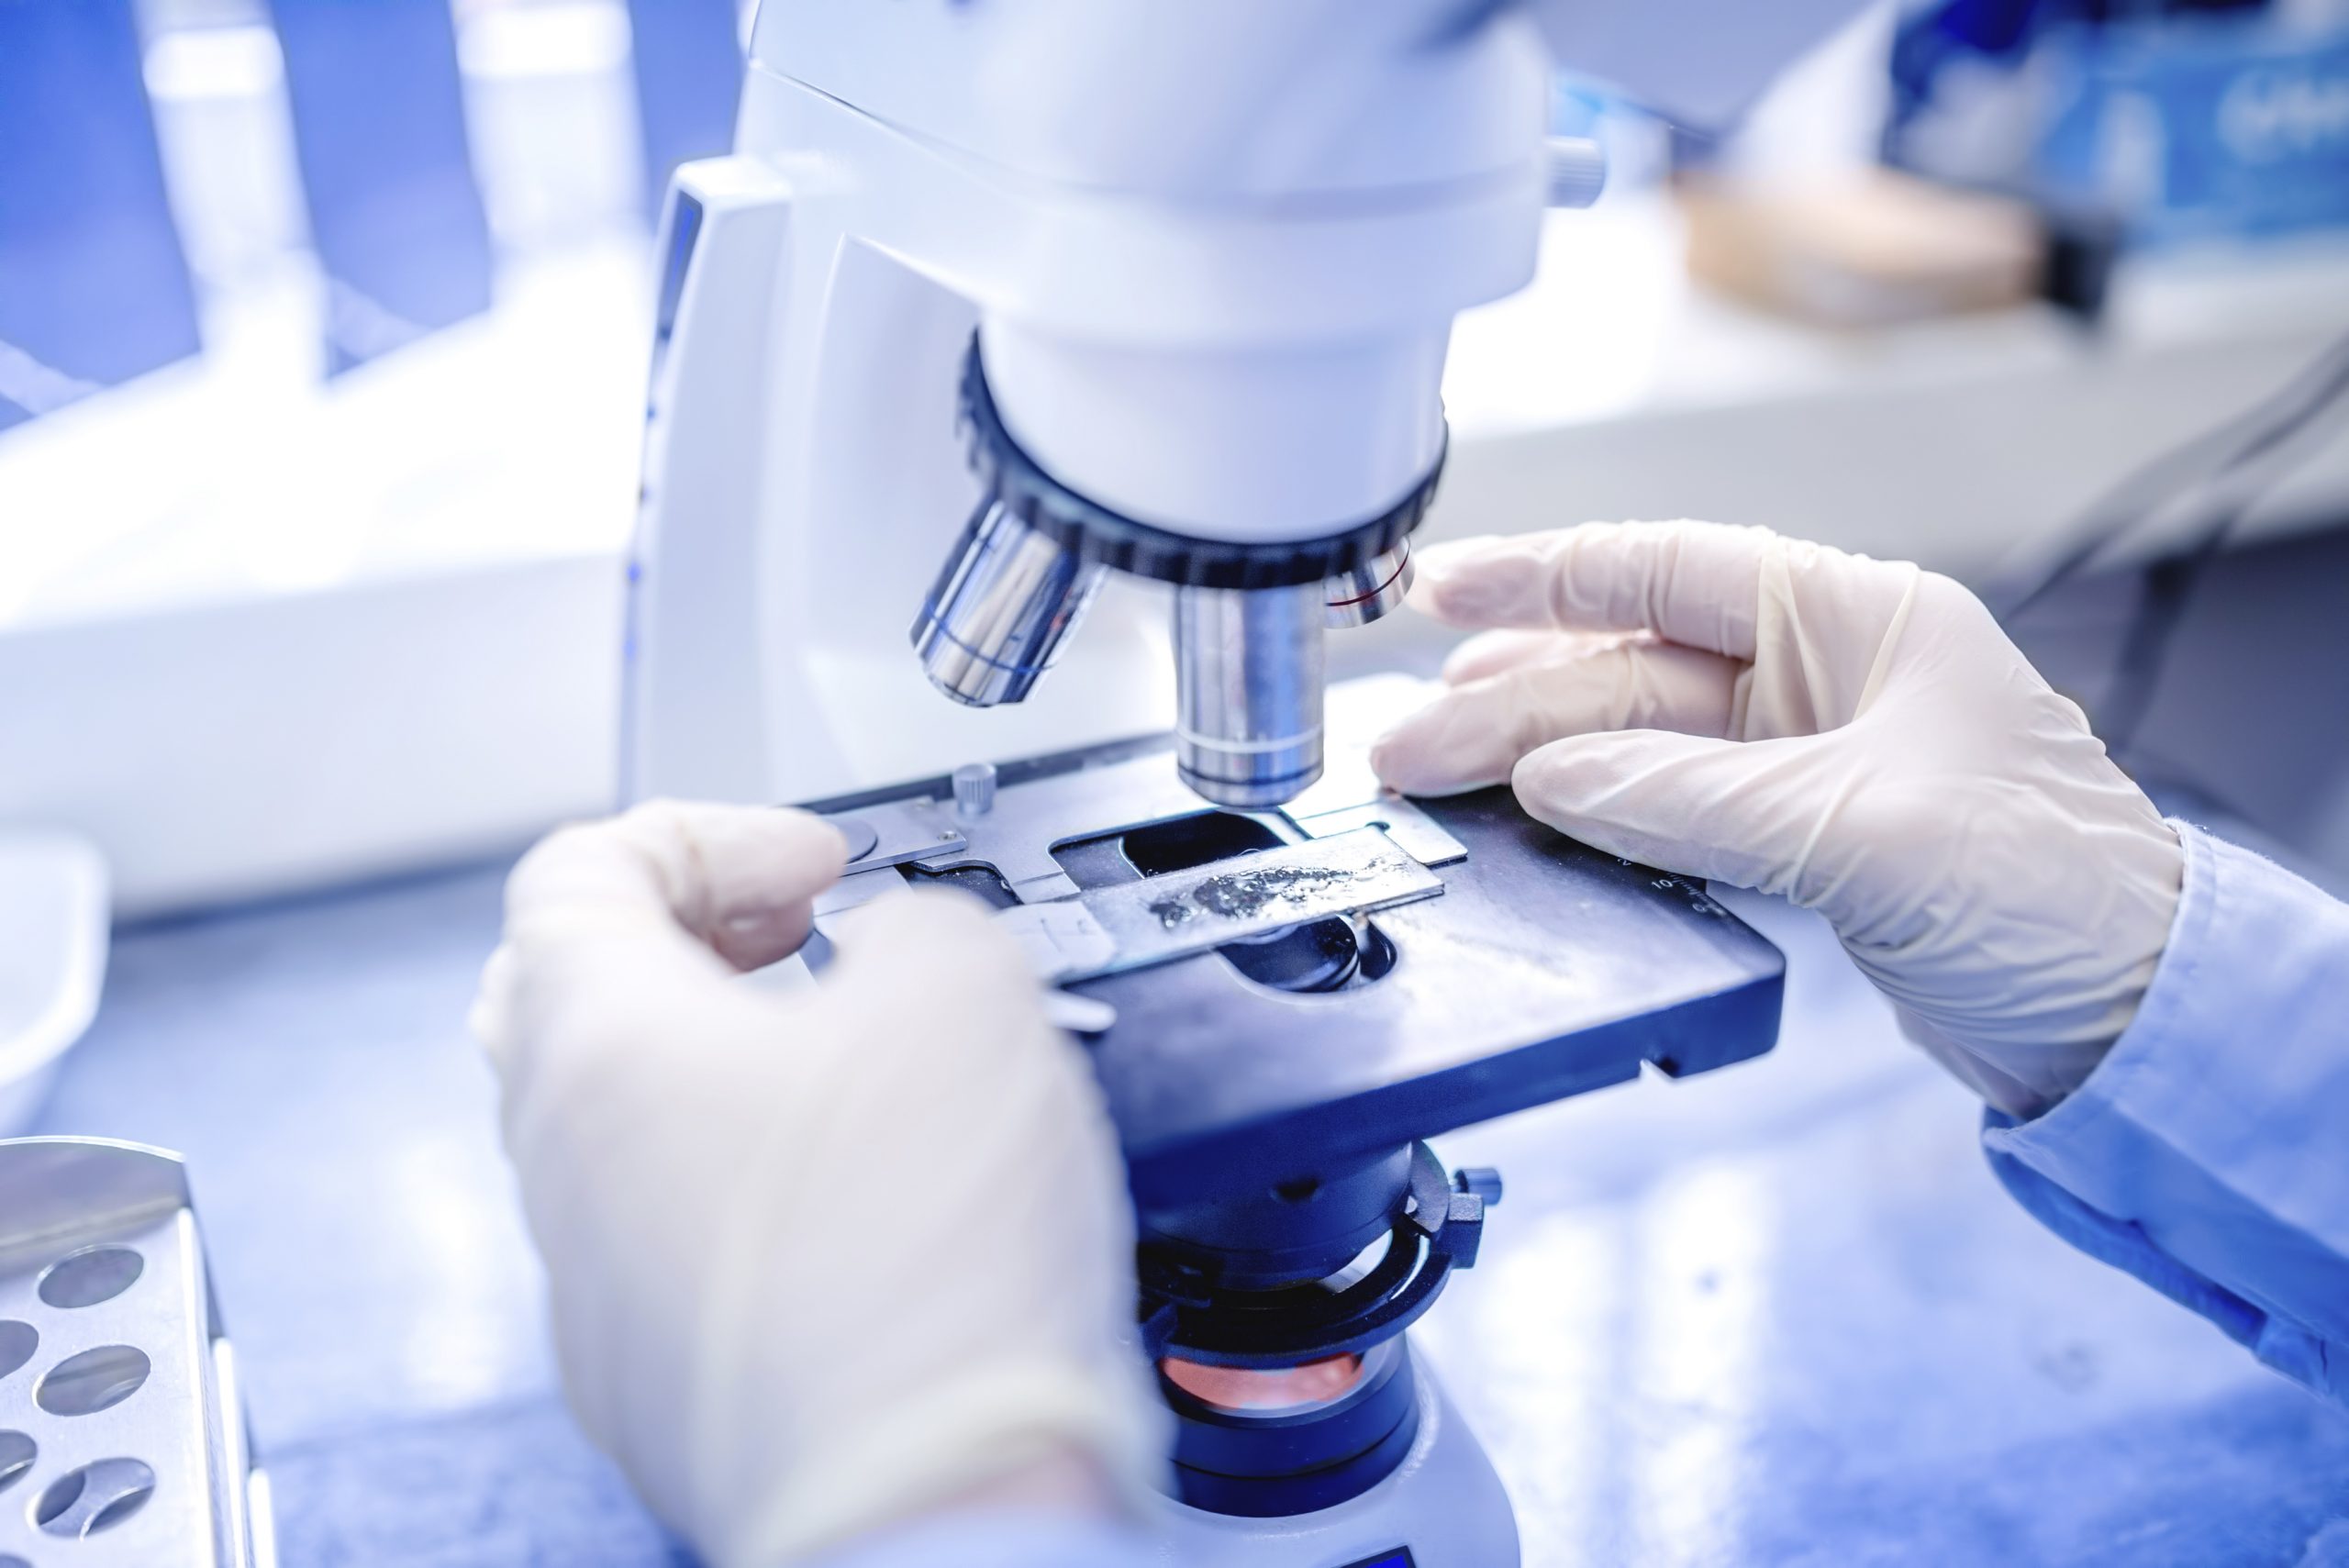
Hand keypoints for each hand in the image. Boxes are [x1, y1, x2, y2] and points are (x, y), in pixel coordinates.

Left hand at [471, 802, 1163, 1564]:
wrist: (934, 1498)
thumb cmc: (919, 1271)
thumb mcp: (965, 992)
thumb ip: (918, 919)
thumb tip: (898, 948)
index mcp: (599, 1048)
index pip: (576, 873)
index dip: (708, 835)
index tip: (804, 863)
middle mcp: (565, 1170)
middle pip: (570, 996)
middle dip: (692, 938)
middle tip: (795, 935)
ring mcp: (596, 1286)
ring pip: (620, 1126)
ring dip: (722, 1061)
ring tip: (851, 1063)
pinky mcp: (652, 1375)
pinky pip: (667, 1237)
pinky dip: (745, 1180)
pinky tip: (861, 1197)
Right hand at [1371, 521, 2182, 1117]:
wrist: (2127, 1018)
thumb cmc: (2058, 895)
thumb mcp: (1867, 831)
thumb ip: (1695, 798)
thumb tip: (1553, 779)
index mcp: (1861, 619)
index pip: (1670, 569)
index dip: (1545, 576)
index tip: (1440, 589)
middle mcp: (1824, 674)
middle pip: (1629, 667)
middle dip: (1510, 700)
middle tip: (1404, 745)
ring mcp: (1802, 758)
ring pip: (1630, 739)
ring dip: (1529, 757)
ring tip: (1428, 771)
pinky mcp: (1791, 837)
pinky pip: (1659, 808)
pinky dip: (1585, 815)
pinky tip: (1519, 820)